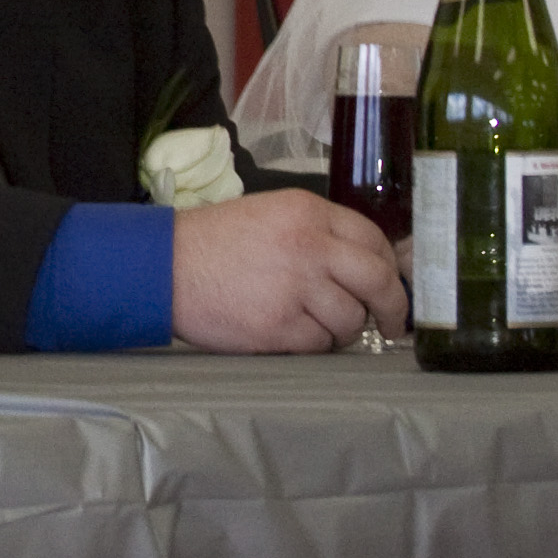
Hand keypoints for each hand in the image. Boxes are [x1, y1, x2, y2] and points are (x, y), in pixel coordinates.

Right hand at [171, 189, 405, 353]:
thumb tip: (363, 267)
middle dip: (393, 307)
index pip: (373, 239)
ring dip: (344, 330)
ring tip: (319, 325)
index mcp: (309, 212)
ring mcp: (295, 288)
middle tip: (392, 323)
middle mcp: (309, 246)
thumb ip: (318, 232)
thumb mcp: (271, 215)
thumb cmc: (216, 242)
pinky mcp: (278, 327)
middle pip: (377, 281)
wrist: (165, 266)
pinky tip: (293, 334)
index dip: (389, 267)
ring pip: (351, 320)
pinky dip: (314, 345)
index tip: (390, 286)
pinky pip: (320, 344)